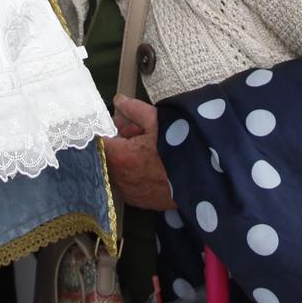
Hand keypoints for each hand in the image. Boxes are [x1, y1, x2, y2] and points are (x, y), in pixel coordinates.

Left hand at [100, 96, 175, 210]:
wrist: (202, 179)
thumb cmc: (179, 148)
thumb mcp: (157, 121)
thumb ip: (134, 110)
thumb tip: (118, 100)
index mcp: (120, 157)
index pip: (99, 143)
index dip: (106, 131)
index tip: (116, 125)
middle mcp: (120, 178)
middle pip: (109, 156)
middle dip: (119, 143)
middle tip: (137, 132)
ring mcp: (129, 192)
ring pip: (118, 170)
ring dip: (126, 159)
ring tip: (148, 148)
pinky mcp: (139, 201)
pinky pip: (129, 183)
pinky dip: (135, 173)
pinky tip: (151, 165)